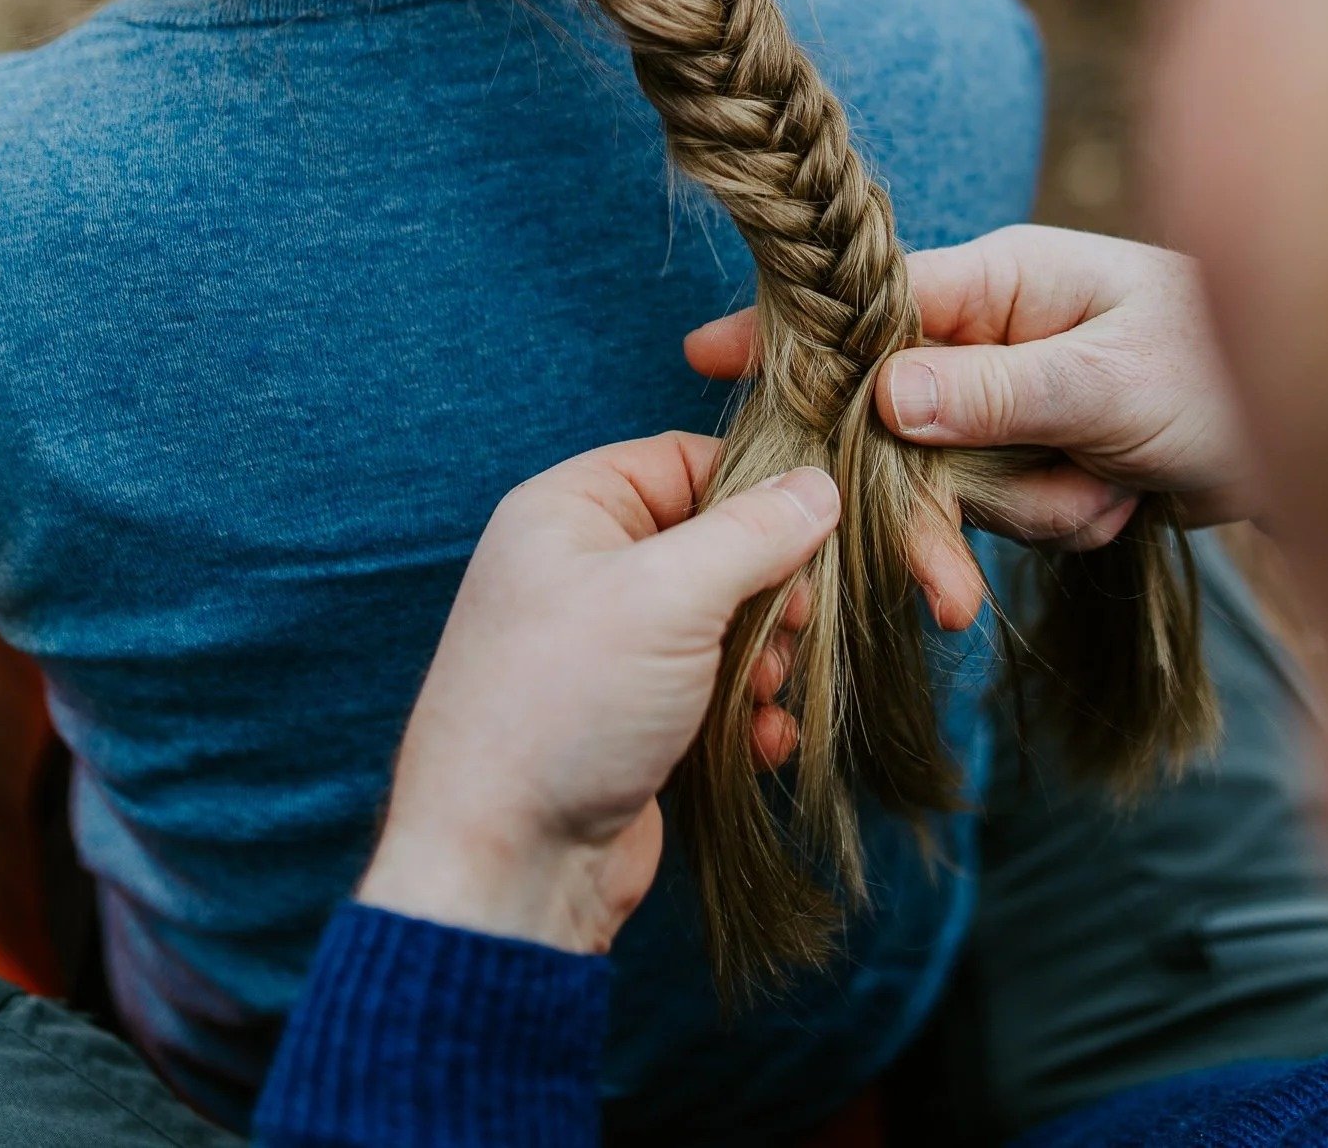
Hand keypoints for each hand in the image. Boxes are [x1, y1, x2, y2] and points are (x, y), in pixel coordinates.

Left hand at [359, 433, 838, 956]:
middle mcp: (582, 569)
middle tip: (788, 627)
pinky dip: (745, 712)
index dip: (753, 489)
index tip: (812, 530)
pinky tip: (760, 742)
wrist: (506, 867)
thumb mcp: (669, 595)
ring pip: (721, 621)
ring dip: (762, 656)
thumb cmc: (565, 706)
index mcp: (568, 511)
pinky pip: (709, 690)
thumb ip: (754, 533)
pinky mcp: (629, 718)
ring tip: (763, 691)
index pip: (682, 460)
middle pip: (713, 543)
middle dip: (767, 588)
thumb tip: (820, 487)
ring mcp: (606, 648)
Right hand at [686, 227, 1255, 616]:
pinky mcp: (1034, 451)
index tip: (705, 353)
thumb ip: (1000, 391)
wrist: (1313, 434)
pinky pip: (999, 505)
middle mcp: (992, 332)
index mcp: (1001, 281)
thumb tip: (886, 397)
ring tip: (1104, 501)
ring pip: (948, 473)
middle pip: (897, 414)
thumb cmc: (1220, 372)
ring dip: (1021, 509)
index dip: (794, 334)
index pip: (873, 303)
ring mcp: (1011, 395)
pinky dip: (1055, 519)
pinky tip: (1120, 505)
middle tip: (944, 586)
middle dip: (931, 499)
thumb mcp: (1113, 382)